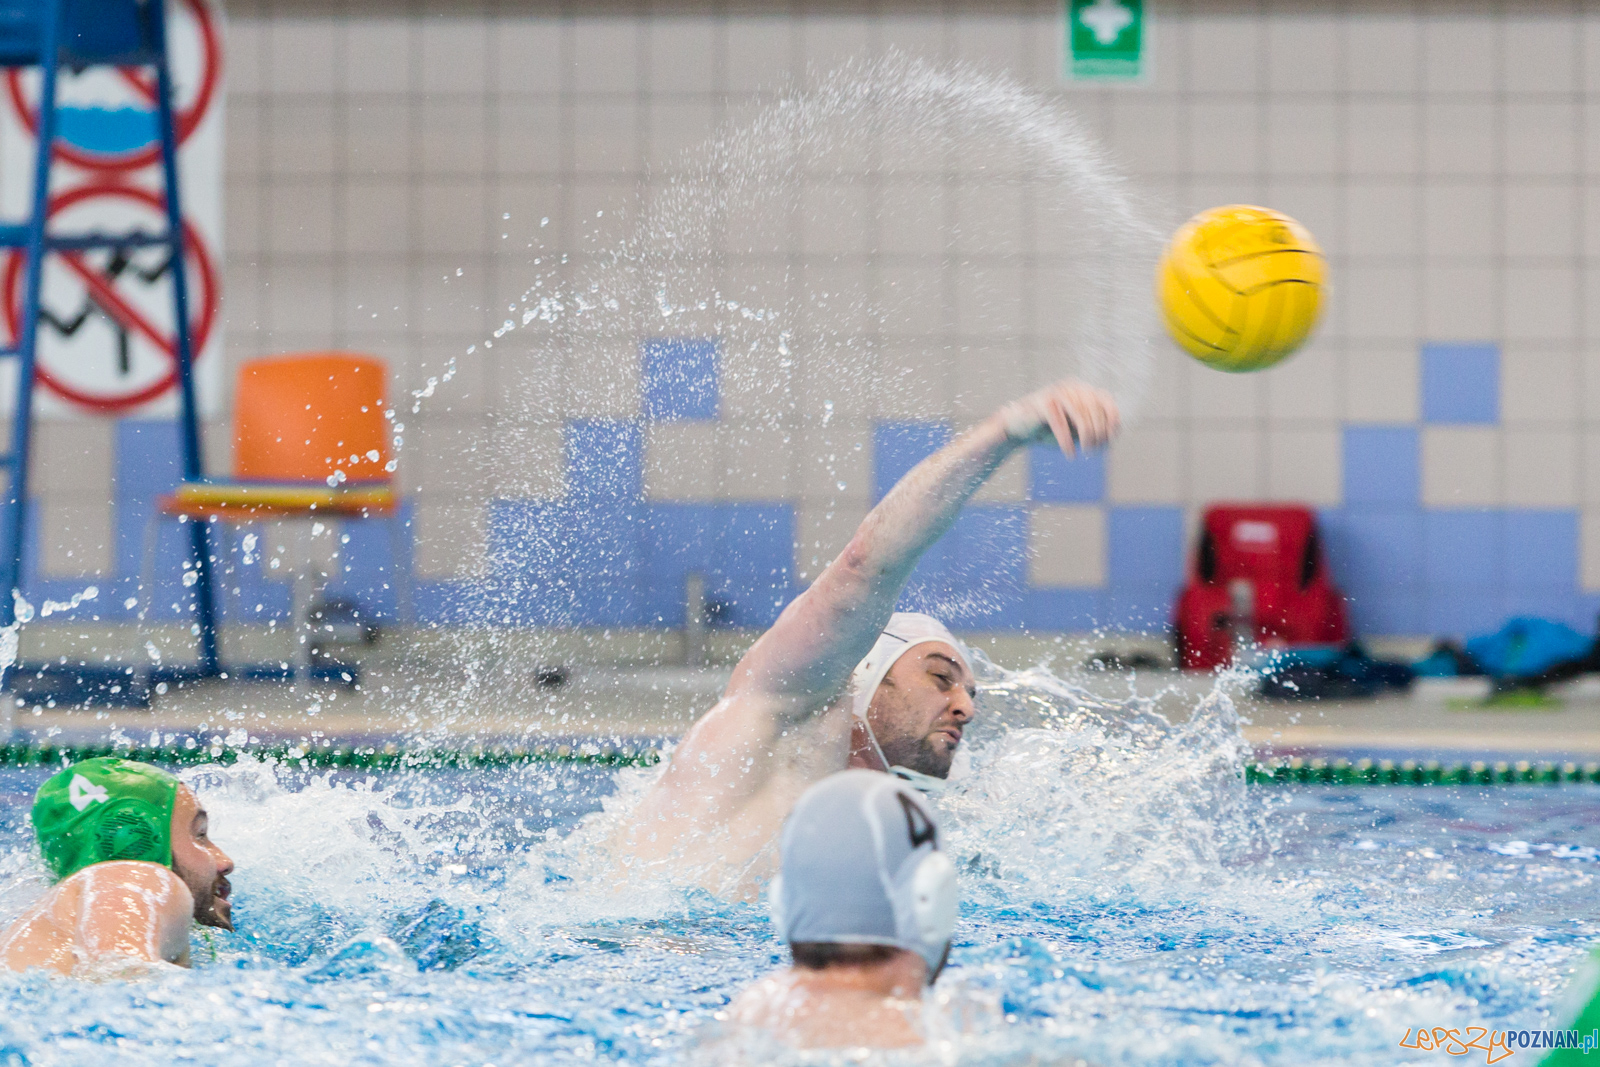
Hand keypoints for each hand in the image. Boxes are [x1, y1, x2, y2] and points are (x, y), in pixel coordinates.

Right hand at [995, 380, 1120, 455]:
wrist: (1016, 427)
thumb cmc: (1048, 431)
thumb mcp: (1074, 430)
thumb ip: (1093, 429)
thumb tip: (1110, 437)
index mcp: (1082, 389)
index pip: (1106, 400)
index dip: (1112, 419)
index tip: (1110, 439)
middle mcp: (1072, 386)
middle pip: (1095, 409)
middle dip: (1098, 433)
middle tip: (1093, 451)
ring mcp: (1057, 392)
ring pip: (1081, 416)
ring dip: (1086, 437)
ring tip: (1085, 452)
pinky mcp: (1043, 402)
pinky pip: (1060, 423)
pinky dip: (1066, 441)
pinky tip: (1070, 453)